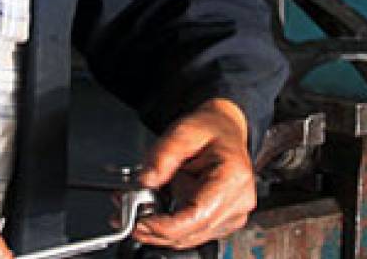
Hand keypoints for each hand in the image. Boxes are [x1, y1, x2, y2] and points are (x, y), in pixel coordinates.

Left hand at [132, 98, 255, 248]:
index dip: (165, 226)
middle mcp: (238, 201)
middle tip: (128, 218)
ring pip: (190, 237)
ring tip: (137, 211)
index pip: (198, 216)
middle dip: (157, 230)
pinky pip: (192, 232)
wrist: (223, 128)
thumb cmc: (209, 129)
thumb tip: (146, 181)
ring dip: (161, 230)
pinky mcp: (223, 221)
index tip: (140, 223)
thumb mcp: (183, 131)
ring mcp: (233, 214)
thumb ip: (163, 155)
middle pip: (192, 232)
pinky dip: (170, 227)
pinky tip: (155, 213)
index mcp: (233, 178)